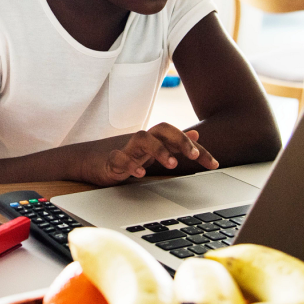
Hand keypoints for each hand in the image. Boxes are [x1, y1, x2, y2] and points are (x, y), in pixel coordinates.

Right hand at [87, 123, 218, 186]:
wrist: (90, 160)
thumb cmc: (126, 155)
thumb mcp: (154, 150)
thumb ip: (174, 144)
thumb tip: (196, 135)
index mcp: (155, 140)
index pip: (179, 138)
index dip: (198, 149)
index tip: (213, 164)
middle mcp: (142, 141)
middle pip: (162, 129)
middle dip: (180, 140)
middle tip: (194, 155)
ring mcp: (126, 149)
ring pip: (142, 138)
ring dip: (158, 149)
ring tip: (171, 164)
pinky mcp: (110, 160)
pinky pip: (118, 158)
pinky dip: (129, 164)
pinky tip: (139, 174)